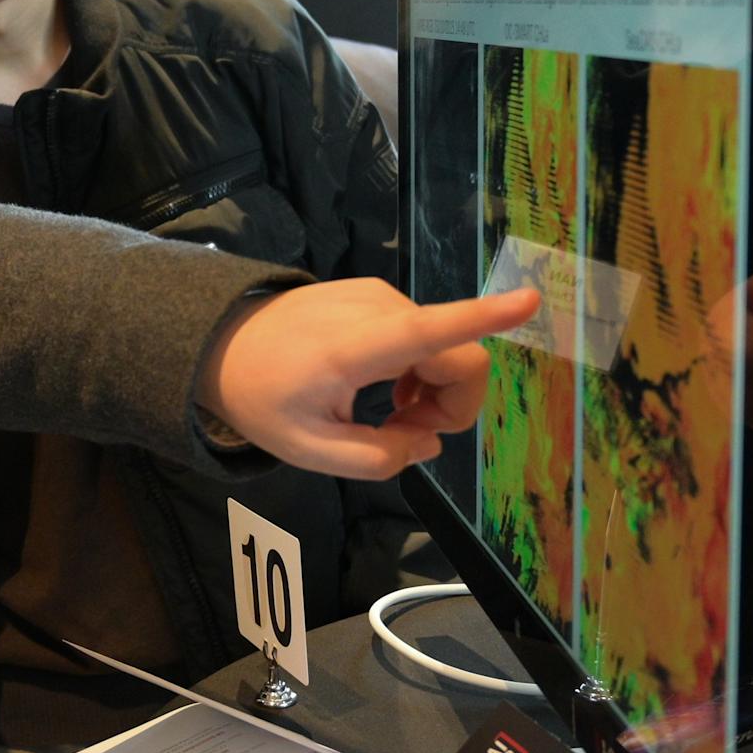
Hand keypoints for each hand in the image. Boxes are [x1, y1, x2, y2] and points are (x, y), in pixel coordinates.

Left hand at [196, 278, 538, 478]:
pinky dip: (418, 370)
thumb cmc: (262, 398)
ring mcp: (378, 295)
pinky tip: (383, 388)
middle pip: (459, 358)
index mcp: (355, 347)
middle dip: (452, 407)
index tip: (530, 300)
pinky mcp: (377, 293)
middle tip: (405, 435)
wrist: (221, 344)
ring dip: (431, 392)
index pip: (431, 329)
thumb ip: (376, 458)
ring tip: (388, 414)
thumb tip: (427, 444)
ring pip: (445, 348)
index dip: (486, 318)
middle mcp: (376, 310)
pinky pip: (425, 335)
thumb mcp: (310, 451)